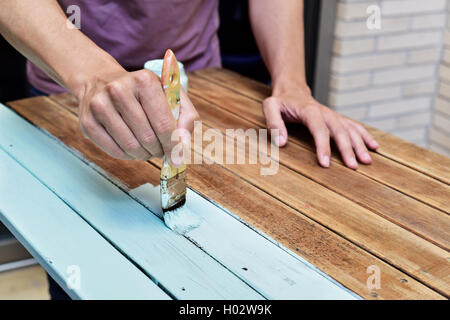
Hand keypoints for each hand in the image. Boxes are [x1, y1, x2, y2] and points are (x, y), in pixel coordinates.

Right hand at [77, 68, 197, 164]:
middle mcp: (119, 90)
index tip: (178, 157)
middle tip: (161, 150)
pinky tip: (131, 146)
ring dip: (144, 154)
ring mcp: (100, 105)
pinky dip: (128, 155)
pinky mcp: (87, 121)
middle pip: (148, 138)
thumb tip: (184, 147)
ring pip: (131, 147)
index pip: (163, 124)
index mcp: (144, 81)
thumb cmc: (142, 93)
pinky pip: (114, 151)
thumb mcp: (169, 95)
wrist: (100, 81)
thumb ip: (186, 118)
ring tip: (147, 148)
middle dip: (159, 150)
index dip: (174, 145)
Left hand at [263, 86, 378, 168]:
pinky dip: (365, 136)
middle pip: (339, 130)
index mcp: (309, 110)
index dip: (323, 146)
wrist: (293, 89)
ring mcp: (333, 115)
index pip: (319, 128)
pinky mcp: (337, 119)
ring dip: (360, 144)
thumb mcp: (270, 106)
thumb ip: (273, 122)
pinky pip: (354, 126)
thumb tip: (281, 142)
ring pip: (350, 129)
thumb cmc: (280, 101)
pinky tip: (374, 146)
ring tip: (367, 161)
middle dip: (347, 148)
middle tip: (353, 167)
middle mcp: (325, 112)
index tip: (326, 163)